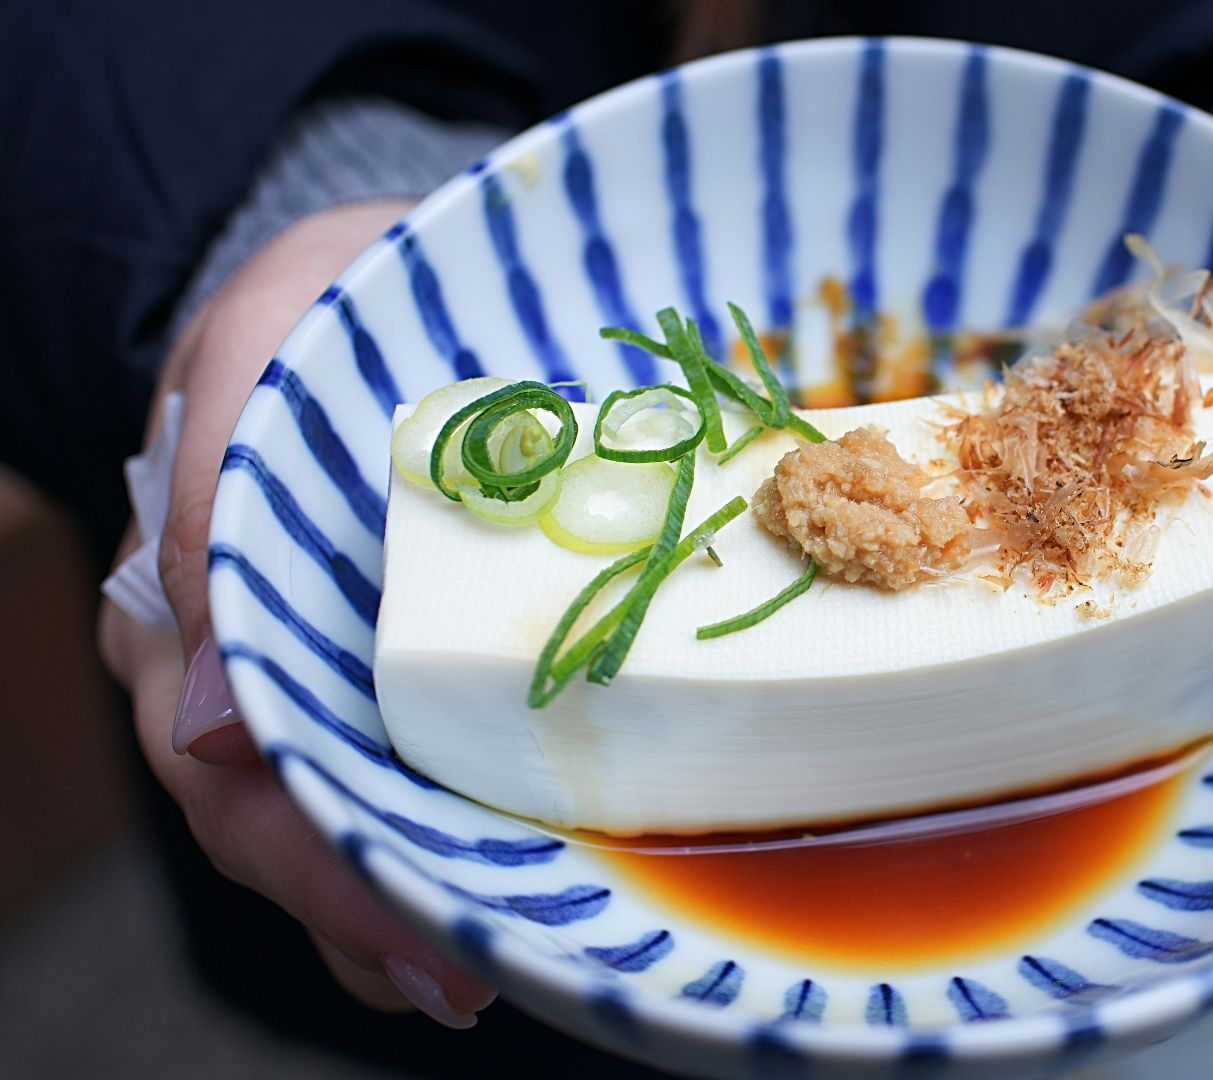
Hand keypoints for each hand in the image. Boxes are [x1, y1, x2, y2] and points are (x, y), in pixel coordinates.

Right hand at [100, 199, 497, 1027]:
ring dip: (398, 898)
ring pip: (330, 809)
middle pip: (277, 814)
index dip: (309, 854)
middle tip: (460, 981)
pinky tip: (480, 899)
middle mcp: (233, 648)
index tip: (403, 920)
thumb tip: (211, 726)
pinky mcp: (382, 650)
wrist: (382, 281)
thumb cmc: (324, 299)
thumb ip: (217, 495)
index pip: (227, 759)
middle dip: (364, 906)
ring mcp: (304, 656)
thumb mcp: (262, 341)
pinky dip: (429, 837)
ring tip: (478, 973)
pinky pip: (391, 763)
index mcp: (191, 587)